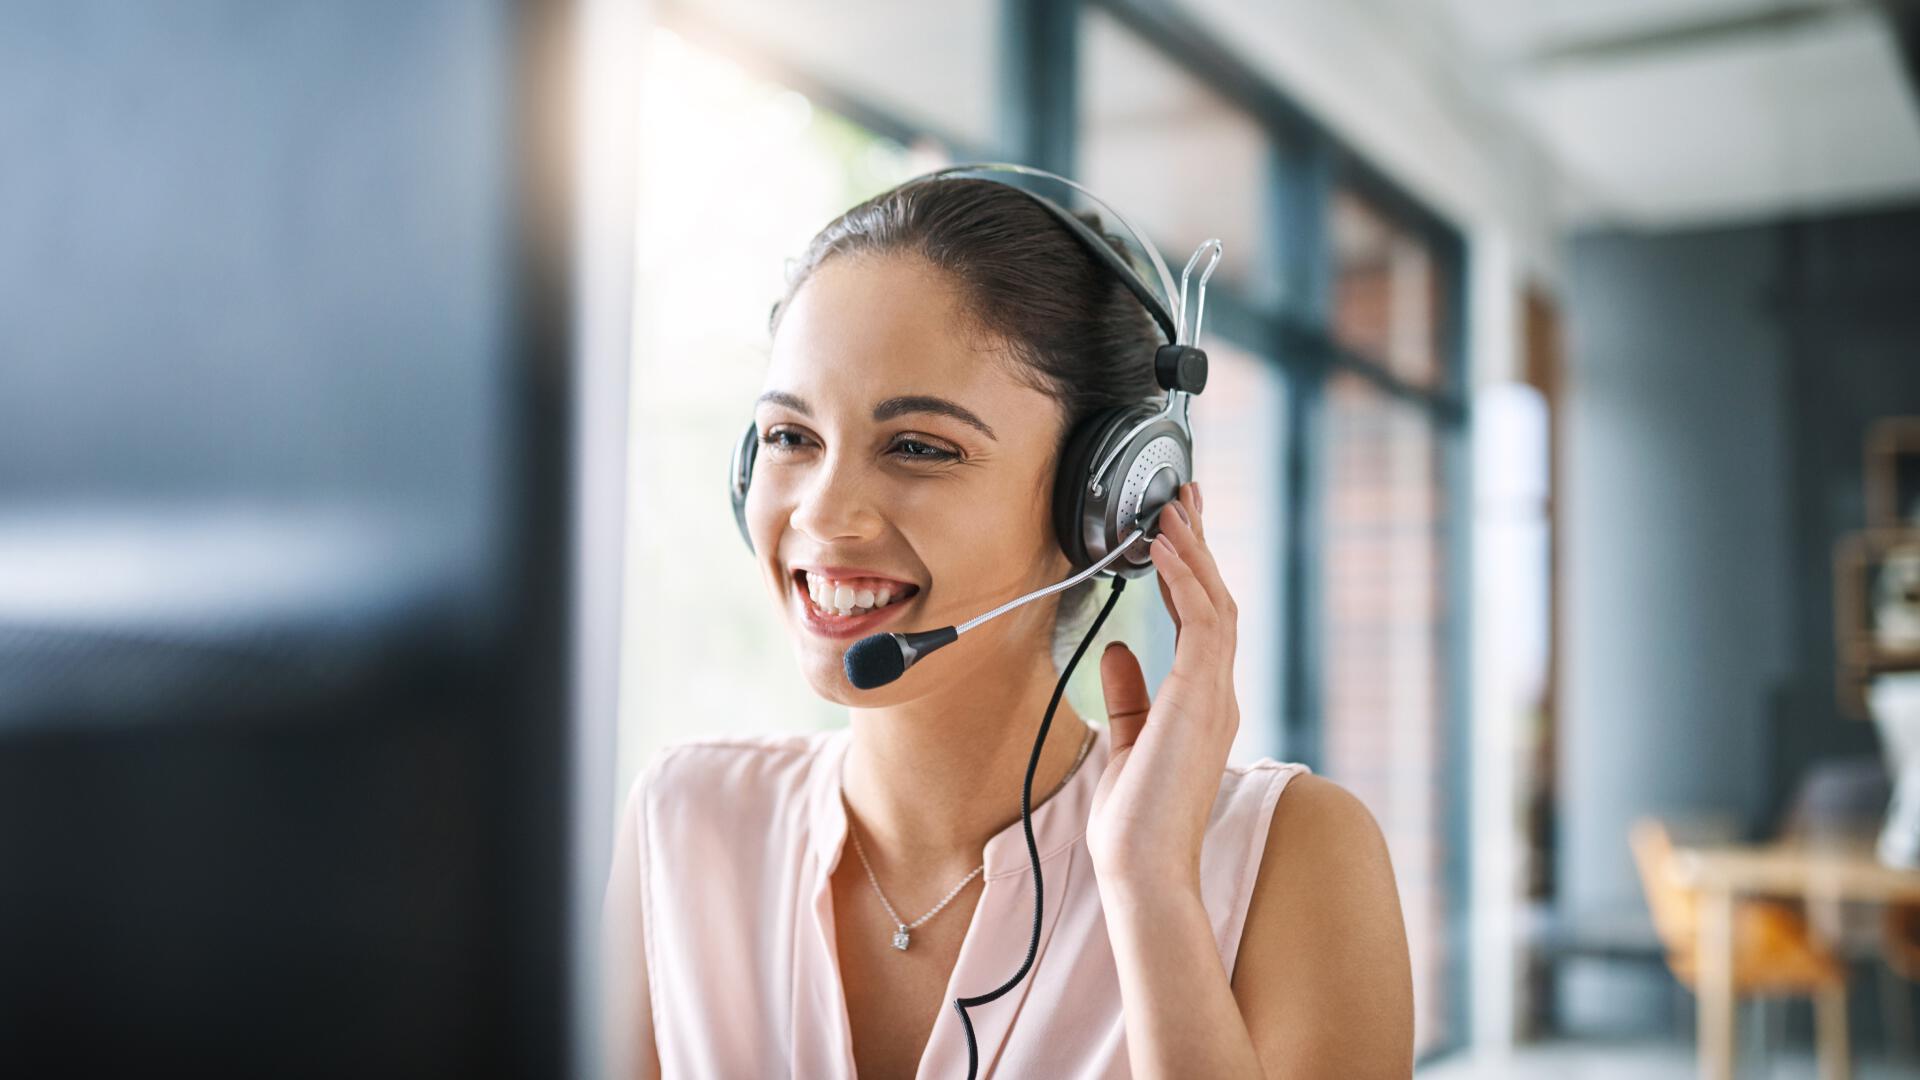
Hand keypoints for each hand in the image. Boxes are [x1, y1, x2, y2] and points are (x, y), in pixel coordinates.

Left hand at [1086, 481, 1239, 893]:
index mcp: (1202, 704)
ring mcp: (1215, 695)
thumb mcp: (1125, 743)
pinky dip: (1185, 579)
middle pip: (1215, 600)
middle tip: (1183, 496)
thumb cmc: (1135, 821)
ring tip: (1171, 507)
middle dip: (1199, 545)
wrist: (1142, 866)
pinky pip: (1202, 623)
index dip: (1192, 571)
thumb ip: (1127, 695)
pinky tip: (1166, 547)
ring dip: (1193, 550)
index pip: (1202, 622)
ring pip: (1215, 603)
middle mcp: (1217, 694)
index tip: (1177, 531)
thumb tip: (1119, 650)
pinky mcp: (1202, 698)